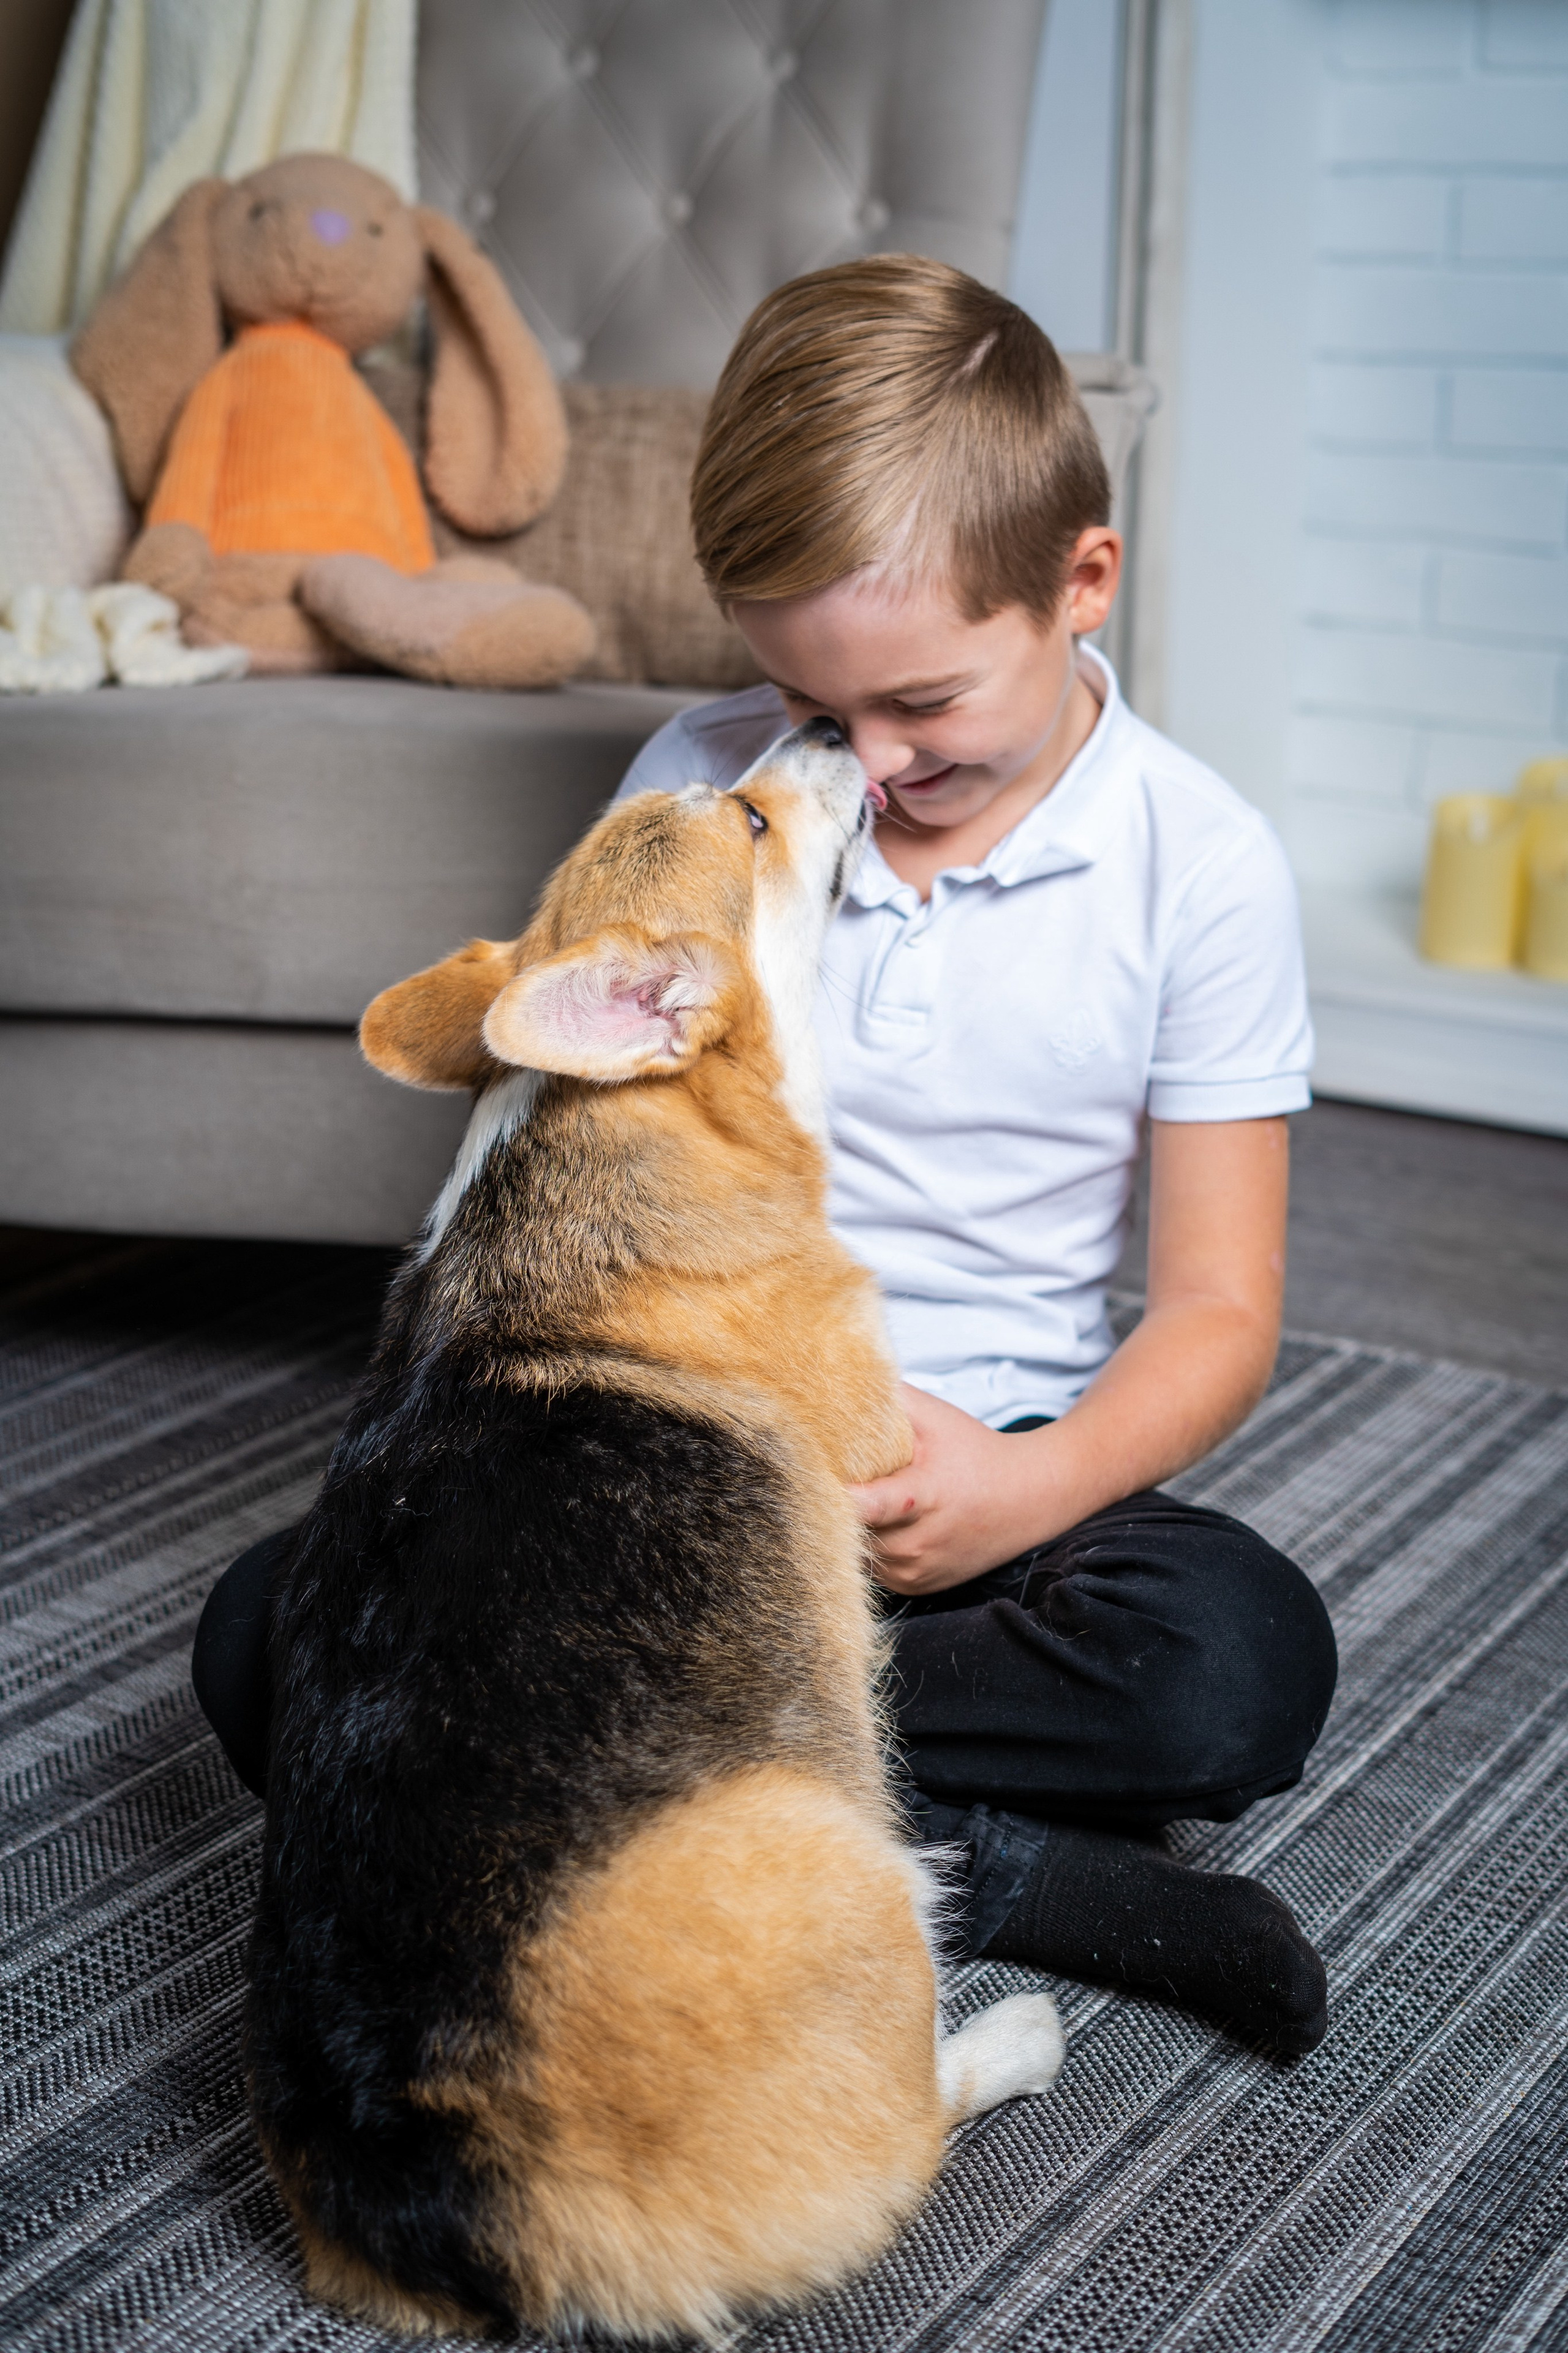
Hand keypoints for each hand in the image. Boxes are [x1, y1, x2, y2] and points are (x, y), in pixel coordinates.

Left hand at [848, 1383, 1052, 1596]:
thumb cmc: (976, 1453)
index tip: (811, 1478)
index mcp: (922, 1498)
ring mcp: (917, 1570)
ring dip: (852, 1529)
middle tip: (830, 1480)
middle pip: (850, 1530)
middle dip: (835, 1507)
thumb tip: (841, 1380)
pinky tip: (885, 1522)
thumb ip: (889, 1399)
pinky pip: (875, 1569)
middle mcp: (918, 1543)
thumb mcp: (936, 1418)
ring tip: (864, 1498)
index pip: (865, 1507)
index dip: (834, 1496)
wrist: (1027, 1499)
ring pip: (857, 1553)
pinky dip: (872, 1547)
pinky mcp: (917, 1587)